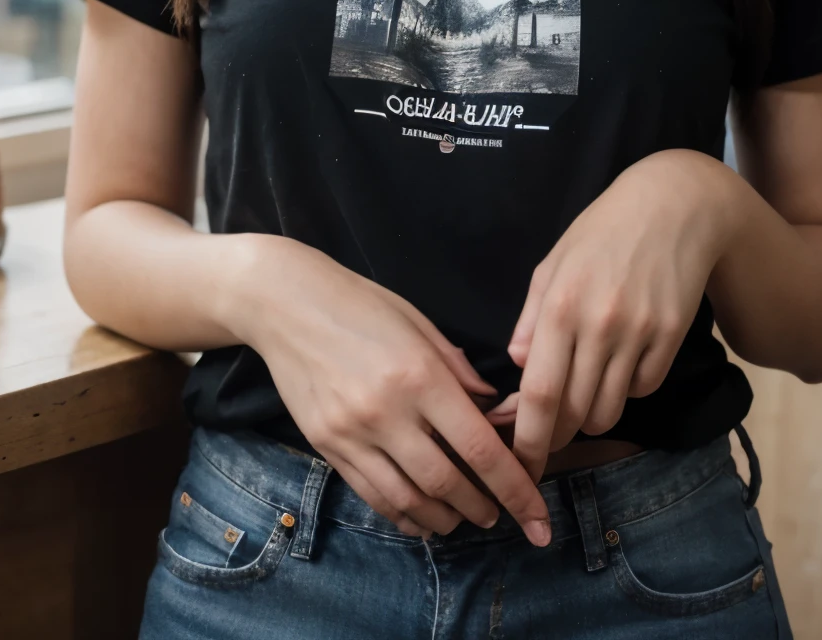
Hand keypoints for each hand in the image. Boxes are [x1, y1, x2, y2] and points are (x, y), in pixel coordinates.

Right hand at [229, 234, 551, 544]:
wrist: (285, 302)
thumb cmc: (360, 303)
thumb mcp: (418, 322)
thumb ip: (456, 369)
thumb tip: (490, 408)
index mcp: (420, 376)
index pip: (479, 447)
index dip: (514, 487)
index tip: (537, 514)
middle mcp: (387, 412)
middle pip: (447, 483)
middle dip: (483, 509)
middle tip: (502, 516)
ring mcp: (352, 434)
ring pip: (407, 500)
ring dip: (444, 518)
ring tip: (464, 519)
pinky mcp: (326, 447)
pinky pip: (371, 495)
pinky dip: (402, 514)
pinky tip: (421, 518)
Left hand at [505, 150, 737, 481]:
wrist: (673, 206)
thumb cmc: (602, 231)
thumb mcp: (554, 262)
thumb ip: (531, 317)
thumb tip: (516, 366)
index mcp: (560, 305)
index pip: (539, 393)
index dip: (527, 440)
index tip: (519, 467)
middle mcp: (599, 324)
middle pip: (574, 412)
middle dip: (556, 437)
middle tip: (547, 438)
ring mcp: (639, 332)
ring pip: (609, 410)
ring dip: (591, 418)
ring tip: (583, 401)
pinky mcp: (672, 336)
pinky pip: (643, 389)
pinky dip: (627, 392)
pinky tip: (620, 368)